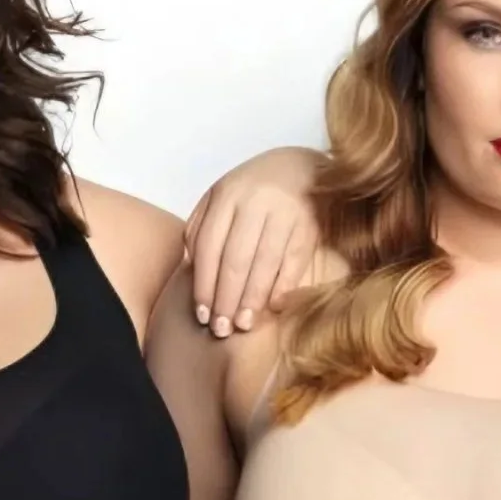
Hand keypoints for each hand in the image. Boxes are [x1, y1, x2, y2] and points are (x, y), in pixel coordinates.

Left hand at [182, 147, 322, 338]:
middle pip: (235, 260)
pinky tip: (273, 307)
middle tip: (220, 330)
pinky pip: (293, 263)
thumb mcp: (223, 197)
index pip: (209, 247)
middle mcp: (255, 202)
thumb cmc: (256, 191)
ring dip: (251, 300)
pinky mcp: (309, 226)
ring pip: (264, 264)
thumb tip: (191, 269)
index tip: (201, 314)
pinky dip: (282, 287)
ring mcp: (285, 214)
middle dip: (225, 299)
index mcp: (227, 195)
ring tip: (243, 325)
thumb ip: (202, 227)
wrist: (306, 169)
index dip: (204, 284)